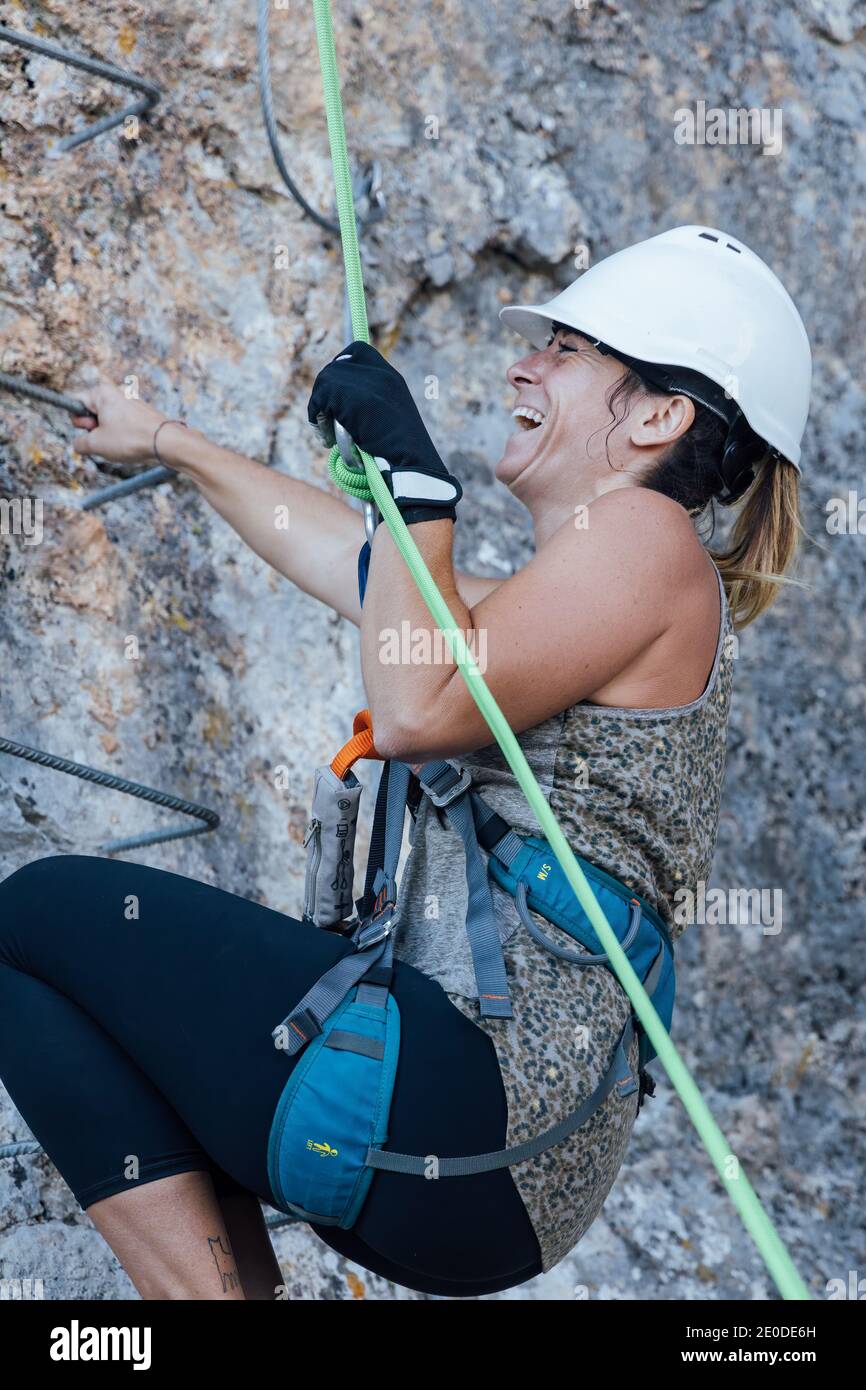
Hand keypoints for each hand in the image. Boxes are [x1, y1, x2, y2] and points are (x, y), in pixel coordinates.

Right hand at [70, 376, 169, 463]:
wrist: (166, 442)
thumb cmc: (131, 439)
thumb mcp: (95, 445)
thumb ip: (79, 443)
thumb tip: (79, 444)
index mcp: (101, 392)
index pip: (75, 403)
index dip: (78, 422)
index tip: (90, 430)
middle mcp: (116, 391)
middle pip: (92, 412)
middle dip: (95, 429)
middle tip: (106, 438)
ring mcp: (130, 400)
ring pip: (108, 420)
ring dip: (109, 434)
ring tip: (122, 442)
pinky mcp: (141, 412)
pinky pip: (123, 424)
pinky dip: (123, 434)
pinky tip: (132, 442)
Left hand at [307, 341, 461, 524]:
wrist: (411, 463)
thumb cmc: (402, 454)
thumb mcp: (390, 420)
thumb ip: (372, 406)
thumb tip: (340, 408)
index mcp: (390, 377)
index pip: (357, 351)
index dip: (341, 369)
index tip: (334, 395)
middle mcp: (379, 373)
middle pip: (335, 368)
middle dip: (326, 395)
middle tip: (329, 423)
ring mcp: (365, 383)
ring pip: (324, 383)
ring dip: (320, 409)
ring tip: (329, 435)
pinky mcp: (351, 397)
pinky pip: (319, 400)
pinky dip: (317, 420)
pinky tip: (328, 439)